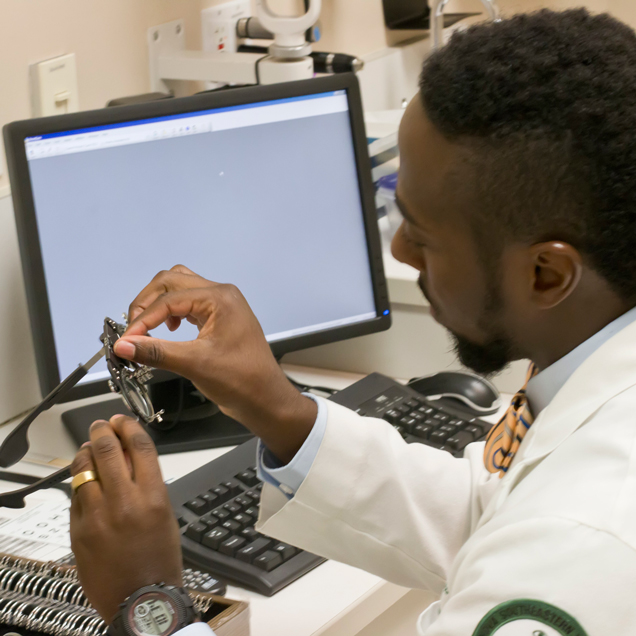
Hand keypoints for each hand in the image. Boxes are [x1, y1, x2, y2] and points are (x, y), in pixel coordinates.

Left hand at [70, 416, 182, 622]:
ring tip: (89, 447)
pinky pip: (76, 496)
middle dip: (103, 431)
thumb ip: (149, 486)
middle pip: (108, 451)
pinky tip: (85, 480)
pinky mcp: (79, 531)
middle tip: (102, 425)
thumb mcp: (166, 515)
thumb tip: (131, 459)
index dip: (129, 427)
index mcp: (153, 498)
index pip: (140, 448)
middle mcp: (125, 503)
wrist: (141, 599)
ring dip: (86, 452)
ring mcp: (98, 517)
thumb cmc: (159, 559)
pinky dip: (80, 482)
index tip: (123, 420)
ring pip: (84, 469)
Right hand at [113, 265, 316, 462]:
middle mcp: (221, 294)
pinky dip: (172, 311)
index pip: (169, 299)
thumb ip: (155, 351)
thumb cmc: (239, 380)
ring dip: (159, 303)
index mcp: (220, 298)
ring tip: (147, 328)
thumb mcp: (194, 364)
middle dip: (147, 303)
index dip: (143, 319)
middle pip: (172, 281)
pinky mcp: (220, 318)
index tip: (125, 341)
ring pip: (180, 289)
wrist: (266, 399)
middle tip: (133, 330)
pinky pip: (189, 303)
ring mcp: (222, 305)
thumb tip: (121, 345)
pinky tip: (169, 330)